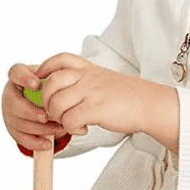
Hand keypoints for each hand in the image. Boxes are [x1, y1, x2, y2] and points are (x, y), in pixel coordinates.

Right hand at [1, 63, 64, 150]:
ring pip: (20, 124)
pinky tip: (48, 144)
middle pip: (14, 105)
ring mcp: (10, 113)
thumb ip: (55, 75)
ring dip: (40, 129)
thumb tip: (63, 83)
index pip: (16, 73)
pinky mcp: (14, 129)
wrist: (42, 100)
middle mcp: (11, 94)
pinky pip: (22, 138)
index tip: (36, 84)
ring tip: (59, 129)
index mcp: (18, 77)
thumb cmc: (48, 85)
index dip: (24, 79)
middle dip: (31, 112)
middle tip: (46, 117)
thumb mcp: (51, 76)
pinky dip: (35, 143)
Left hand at [35, 53, 156, 137]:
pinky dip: (71, 128)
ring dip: (58, 117)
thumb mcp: (103, 79)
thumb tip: (63, 91)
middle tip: (57, 112)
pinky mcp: (95, 109)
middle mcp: (87, 77)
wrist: (149, 104)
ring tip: (70, 122)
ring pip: (56, 104)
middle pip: (50, 84)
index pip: (59, 60)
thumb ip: (84, 80)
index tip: (40, 79)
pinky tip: (82, 129)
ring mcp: (90, 92)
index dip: (45, 68)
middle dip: (47, 101)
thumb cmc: (127, 96)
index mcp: (88, 69)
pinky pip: (69, 120)